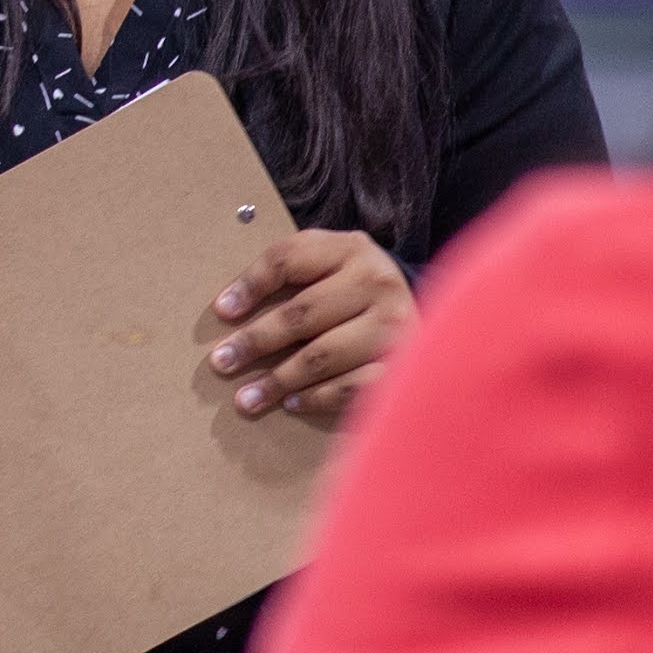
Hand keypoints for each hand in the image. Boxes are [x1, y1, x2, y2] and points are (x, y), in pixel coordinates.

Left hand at [207, 229, 412, 422]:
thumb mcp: (327, 262)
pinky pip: (352, 386)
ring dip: (280, 379)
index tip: (222, 311)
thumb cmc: (355, 288)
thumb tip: (228, 308)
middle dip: (256, 341)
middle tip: (222, 362)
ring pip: (323, 355)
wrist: (430, 310)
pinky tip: (293, 403)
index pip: (289, 260)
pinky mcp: (403, 363)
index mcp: (349, 249)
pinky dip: (318, 397)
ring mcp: (392, 325)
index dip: (251, 284)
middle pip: (302, 313)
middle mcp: (376, 283)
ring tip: (248, 396)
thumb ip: (285, 273)